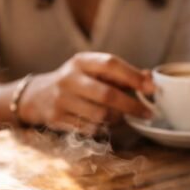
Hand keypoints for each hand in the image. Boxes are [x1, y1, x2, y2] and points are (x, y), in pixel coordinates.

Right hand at [18, 52, 153, 135]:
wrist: (36, 95)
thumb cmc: (76, 82)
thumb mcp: (92, 71)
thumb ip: (120, 74)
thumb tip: (150, 79)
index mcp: (81, 61)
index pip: (110, 64)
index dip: (133, 76)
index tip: (152, 88)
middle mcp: (69, 79)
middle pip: (107, 95)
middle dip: (132, 106)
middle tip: (148, 113)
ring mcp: (62, 100)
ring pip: (100, 115)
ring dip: (117, 119)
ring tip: (123, 117)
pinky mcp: (58, 118)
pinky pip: (89, 128)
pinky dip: (103, 128)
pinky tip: (105, 123)